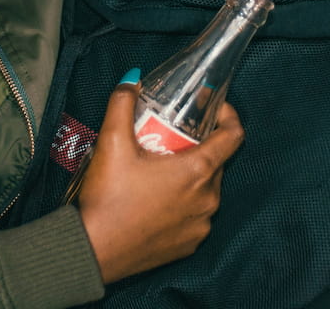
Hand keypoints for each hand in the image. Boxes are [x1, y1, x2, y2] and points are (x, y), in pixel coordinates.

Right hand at [77, 83, 242, 283]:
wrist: (96, 249)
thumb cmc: (109, 196)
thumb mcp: (112, 141)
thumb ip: (123, 103)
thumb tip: (132, 80)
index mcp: (197, 171)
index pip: (233, 137)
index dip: (227, 115)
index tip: (211, 106)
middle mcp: (208, 199)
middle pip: (215, 161)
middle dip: (196, 143)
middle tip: (167, 135)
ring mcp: (201, 224)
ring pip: (205, 188)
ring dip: (189, 173)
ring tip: (158, 166)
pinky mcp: (190, 243)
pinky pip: (195, 213)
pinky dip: (183, 200)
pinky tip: (155, 197)